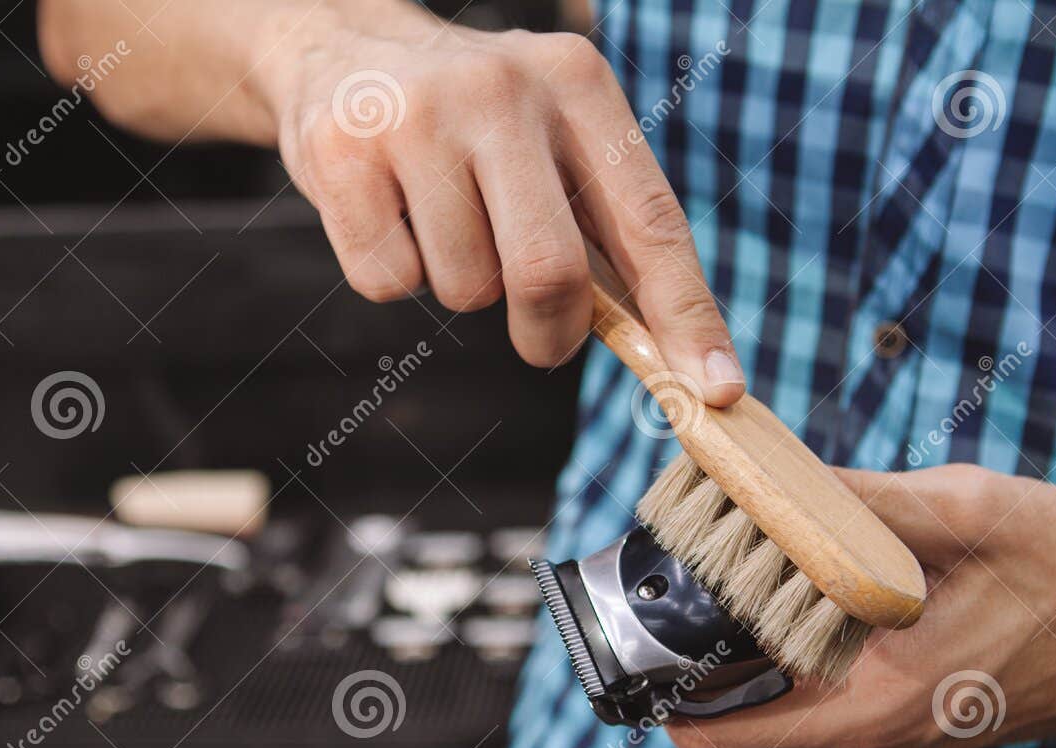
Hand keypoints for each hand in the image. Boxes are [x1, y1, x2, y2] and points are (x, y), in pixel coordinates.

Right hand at [37, 0, 745, 399]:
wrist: (342, 49)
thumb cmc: (476, 124)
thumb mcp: (555, 139)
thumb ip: (610, 233)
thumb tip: (682, 359)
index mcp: (578, 84)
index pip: (651, 221)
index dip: (686, 315)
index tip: (714, 390)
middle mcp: (501, 89)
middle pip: (549, 273)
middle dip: (549, 334)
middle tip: (541, 341)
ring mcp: (416, 117)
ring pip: (465, 287)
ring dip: (463, 287)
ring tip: (443, 222)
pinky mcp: (342, 154)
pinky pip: (390, 282)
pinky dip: (395, 276)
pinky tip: (390, 214)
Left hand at [666, 464, 1055, 747]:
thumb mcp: (962, 514)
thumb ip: (856, 501)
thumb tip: (760, 472)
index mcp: (869, 712)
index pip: (715, 732)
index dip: (661, 678)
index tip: (635, 619)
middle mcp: (871, 741)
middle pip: (741, 700)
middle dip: (709, 632)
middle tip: (698, 547)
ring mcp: (891, 735)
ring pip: (785, 686)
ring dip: (763, 625)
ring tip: (764, 544)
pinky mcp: (910, 715)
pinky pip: (829, 681)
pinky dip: (810, 631)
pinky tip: (827, 568)